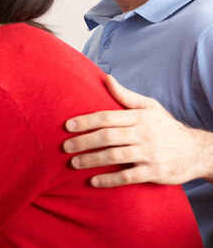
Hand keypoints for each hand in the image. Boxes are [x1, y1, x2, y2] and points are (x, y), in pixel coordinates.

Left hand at [63, 75, 212, 185]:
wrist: (195, 151)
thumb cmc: (166, 127)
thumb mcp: (149, 107)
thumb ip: (125, 96)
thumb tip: (106, 78)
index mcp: (140, 117)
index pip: (108, 117)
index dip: (86, 121)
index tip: (68, 125)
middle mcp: (144, 134)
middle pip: (108, 137)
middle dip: (84, 141)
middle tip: (65, 146)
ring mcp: (149, 154)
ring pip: (115, 156)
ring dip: (92, 160)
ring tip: (74, 163)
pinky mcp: (154, 172)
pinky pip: (128, 176)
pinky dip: (109, 179)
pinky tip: (93, 181)